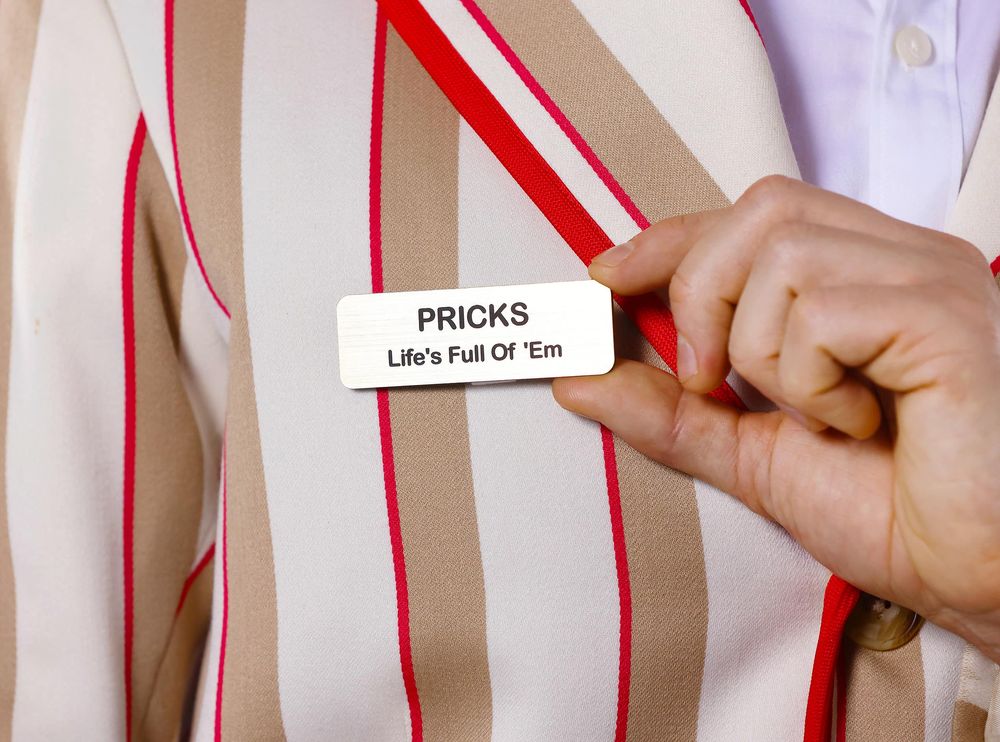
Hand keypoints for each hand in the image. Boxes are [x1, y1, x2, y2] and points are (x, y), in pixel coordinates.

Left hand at [553, 176, 999, 659]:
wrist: (982, 575)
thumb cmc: (893, 512)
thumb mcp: (752, 455)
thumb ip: (667, 412)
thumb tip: (576, 377)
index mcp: (863, 278)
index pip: (751, 216)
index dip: (672, 238)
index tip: (606, 276)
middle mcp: (901, 261)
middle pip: (761, 211)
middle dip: (700, 291)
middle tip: (707, 382)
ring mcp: (930, 280)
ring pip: (784, 254)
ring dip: (758, 350)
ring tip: (808, 415)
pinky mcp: (944, 315)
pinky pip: (824, 311)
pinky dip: (808, 378)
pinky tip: (853, 421)